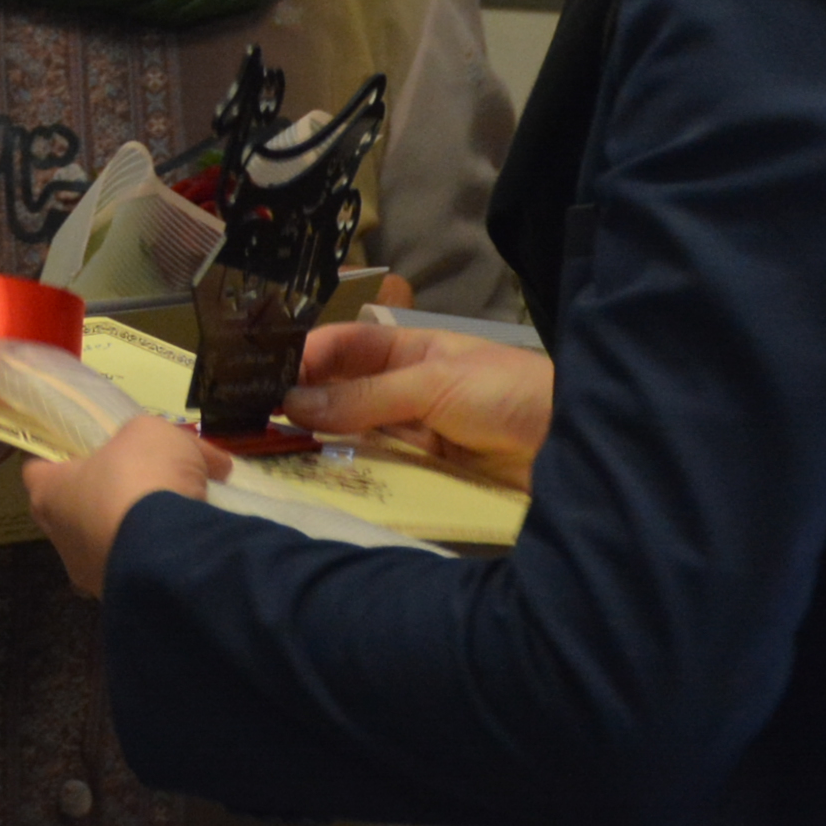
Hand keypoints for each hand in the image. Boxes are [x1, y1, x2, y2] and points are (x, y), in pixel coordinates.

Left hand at [25, 419, 225, 597]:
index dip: (61, 456)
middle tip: (148, 476)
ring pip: (117, 542)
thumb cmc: (139, 480)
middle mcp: (62, 539)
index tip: (86, 449)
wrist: (171, 556)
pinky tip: (200, 539)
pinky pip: (146, 570)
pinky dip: (168, 555)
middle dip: (113, 493)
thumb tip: (202, 461)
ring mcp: (93, 575)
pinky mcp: (128, 601)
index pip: (38, 470)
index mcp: (50, 494)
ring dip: (145, 527)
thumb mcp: (150, 434)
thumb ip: (157, 442)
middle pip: (81, 508)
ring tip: (190, 508)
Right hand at [284, 318, 554, 490]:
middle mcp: (406, 389)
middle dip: (301, 402)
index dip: (305, 356)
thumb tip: (291, 401)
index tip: (260, 375)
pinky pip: (378, 471)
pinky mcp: (425, 476)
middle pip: (342, 393)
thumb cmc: (508, 393)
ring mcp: (415, 434)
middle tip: (251, 419)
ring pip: (354, 434)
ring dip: (319, 441)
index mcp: (410, 350)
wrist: (574, 446)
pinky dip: (348, 474)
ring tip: (270, 451)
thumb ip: (365, 396)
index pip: (345, 346)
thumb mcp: (433, 384)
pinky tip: (316, 479)